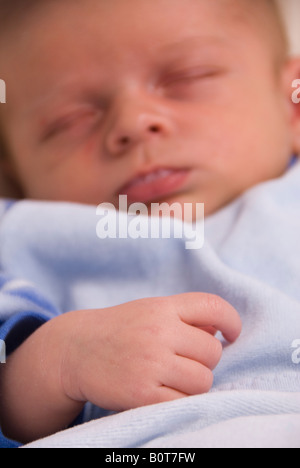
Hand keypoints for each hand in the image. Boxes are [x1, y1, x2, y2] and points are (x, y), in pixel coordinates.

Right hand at [62, 293, 241, 410]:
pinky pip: (183, 402)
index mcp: (162, 307)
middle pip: (212, 352)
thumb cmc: (119, 330)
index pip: (212, 306)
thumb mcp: (149, 311)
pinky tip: (164, 393)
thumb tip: (219, 334)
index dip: (232, 321)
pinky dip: (179, 400)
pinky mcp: (141, 393)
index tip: (232, 334)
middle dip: (204, 360)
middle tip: (184, 361)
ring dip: (194, 383)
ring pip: (203, 381)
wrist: (75, 349)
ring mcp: (150, 362)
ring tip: (173, 379)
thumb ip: (183, 318)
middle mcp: (158, 331)